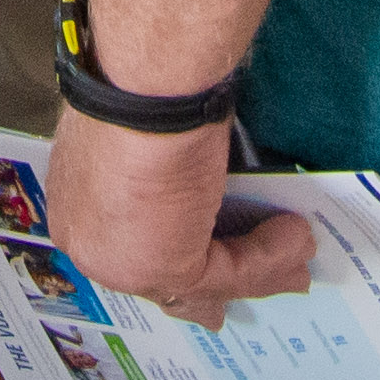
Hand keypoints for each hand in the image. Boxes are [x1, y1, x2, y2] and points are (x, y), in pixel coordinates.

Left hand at [40, 110, 317, 326]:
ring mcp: (124, 265)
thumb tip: (209, 194)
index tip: (208, 270)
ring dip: (260, 267)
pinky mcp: (163, 270)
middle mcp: (91, 244)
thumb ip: (172, 183)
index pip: (130, 248)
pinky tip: (295, 235)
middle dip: (212, 290)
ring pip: (202, 280)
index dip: (177, 257)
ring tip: (299, 246)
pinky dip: (270, 256)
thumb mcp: (155, 141)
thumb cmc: (142, 90)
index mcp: (79, 208)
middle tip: (248, 293)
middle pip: (164, 278)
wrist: (143, 87)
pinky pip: (230, 272)